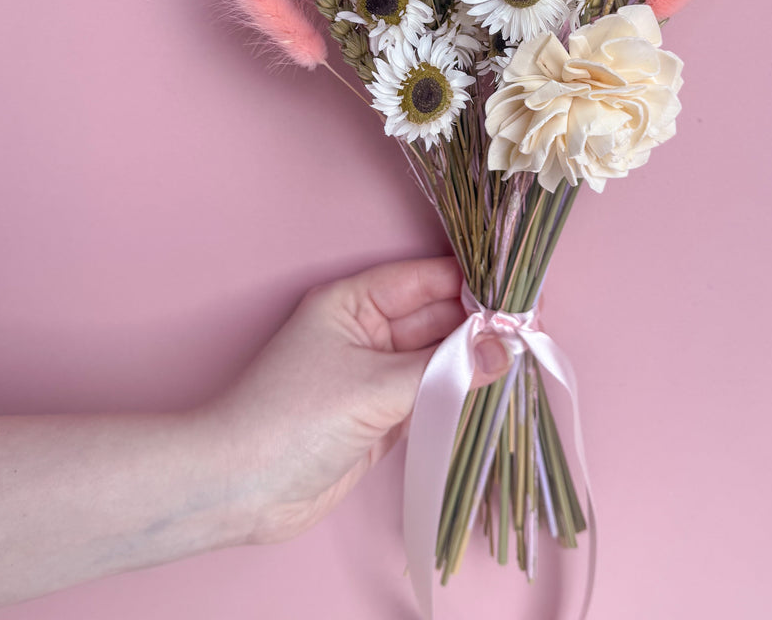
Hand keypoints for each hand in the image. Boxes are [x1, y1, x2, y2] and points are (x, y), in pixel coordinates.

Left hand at [211, 256, 511, 542]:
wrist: (239, 490)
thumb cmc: (292, 419)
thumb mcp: (373, 386)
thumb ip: (443, 370)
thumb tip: (505, 348)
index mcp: (354, 303)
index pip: (425, 281)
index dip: (472, 284)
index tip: (519, 293)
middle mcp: (367, 331)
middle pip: (436, 318)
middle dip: (481, 323)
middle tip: (532, 329)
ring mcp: (375, 375)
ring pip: (437, 358)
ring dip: (474, 360)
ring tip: (524, 356)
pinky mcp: (380, 416)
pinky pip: (429, 394)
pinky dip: (458, 393)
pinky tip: (493, 390)